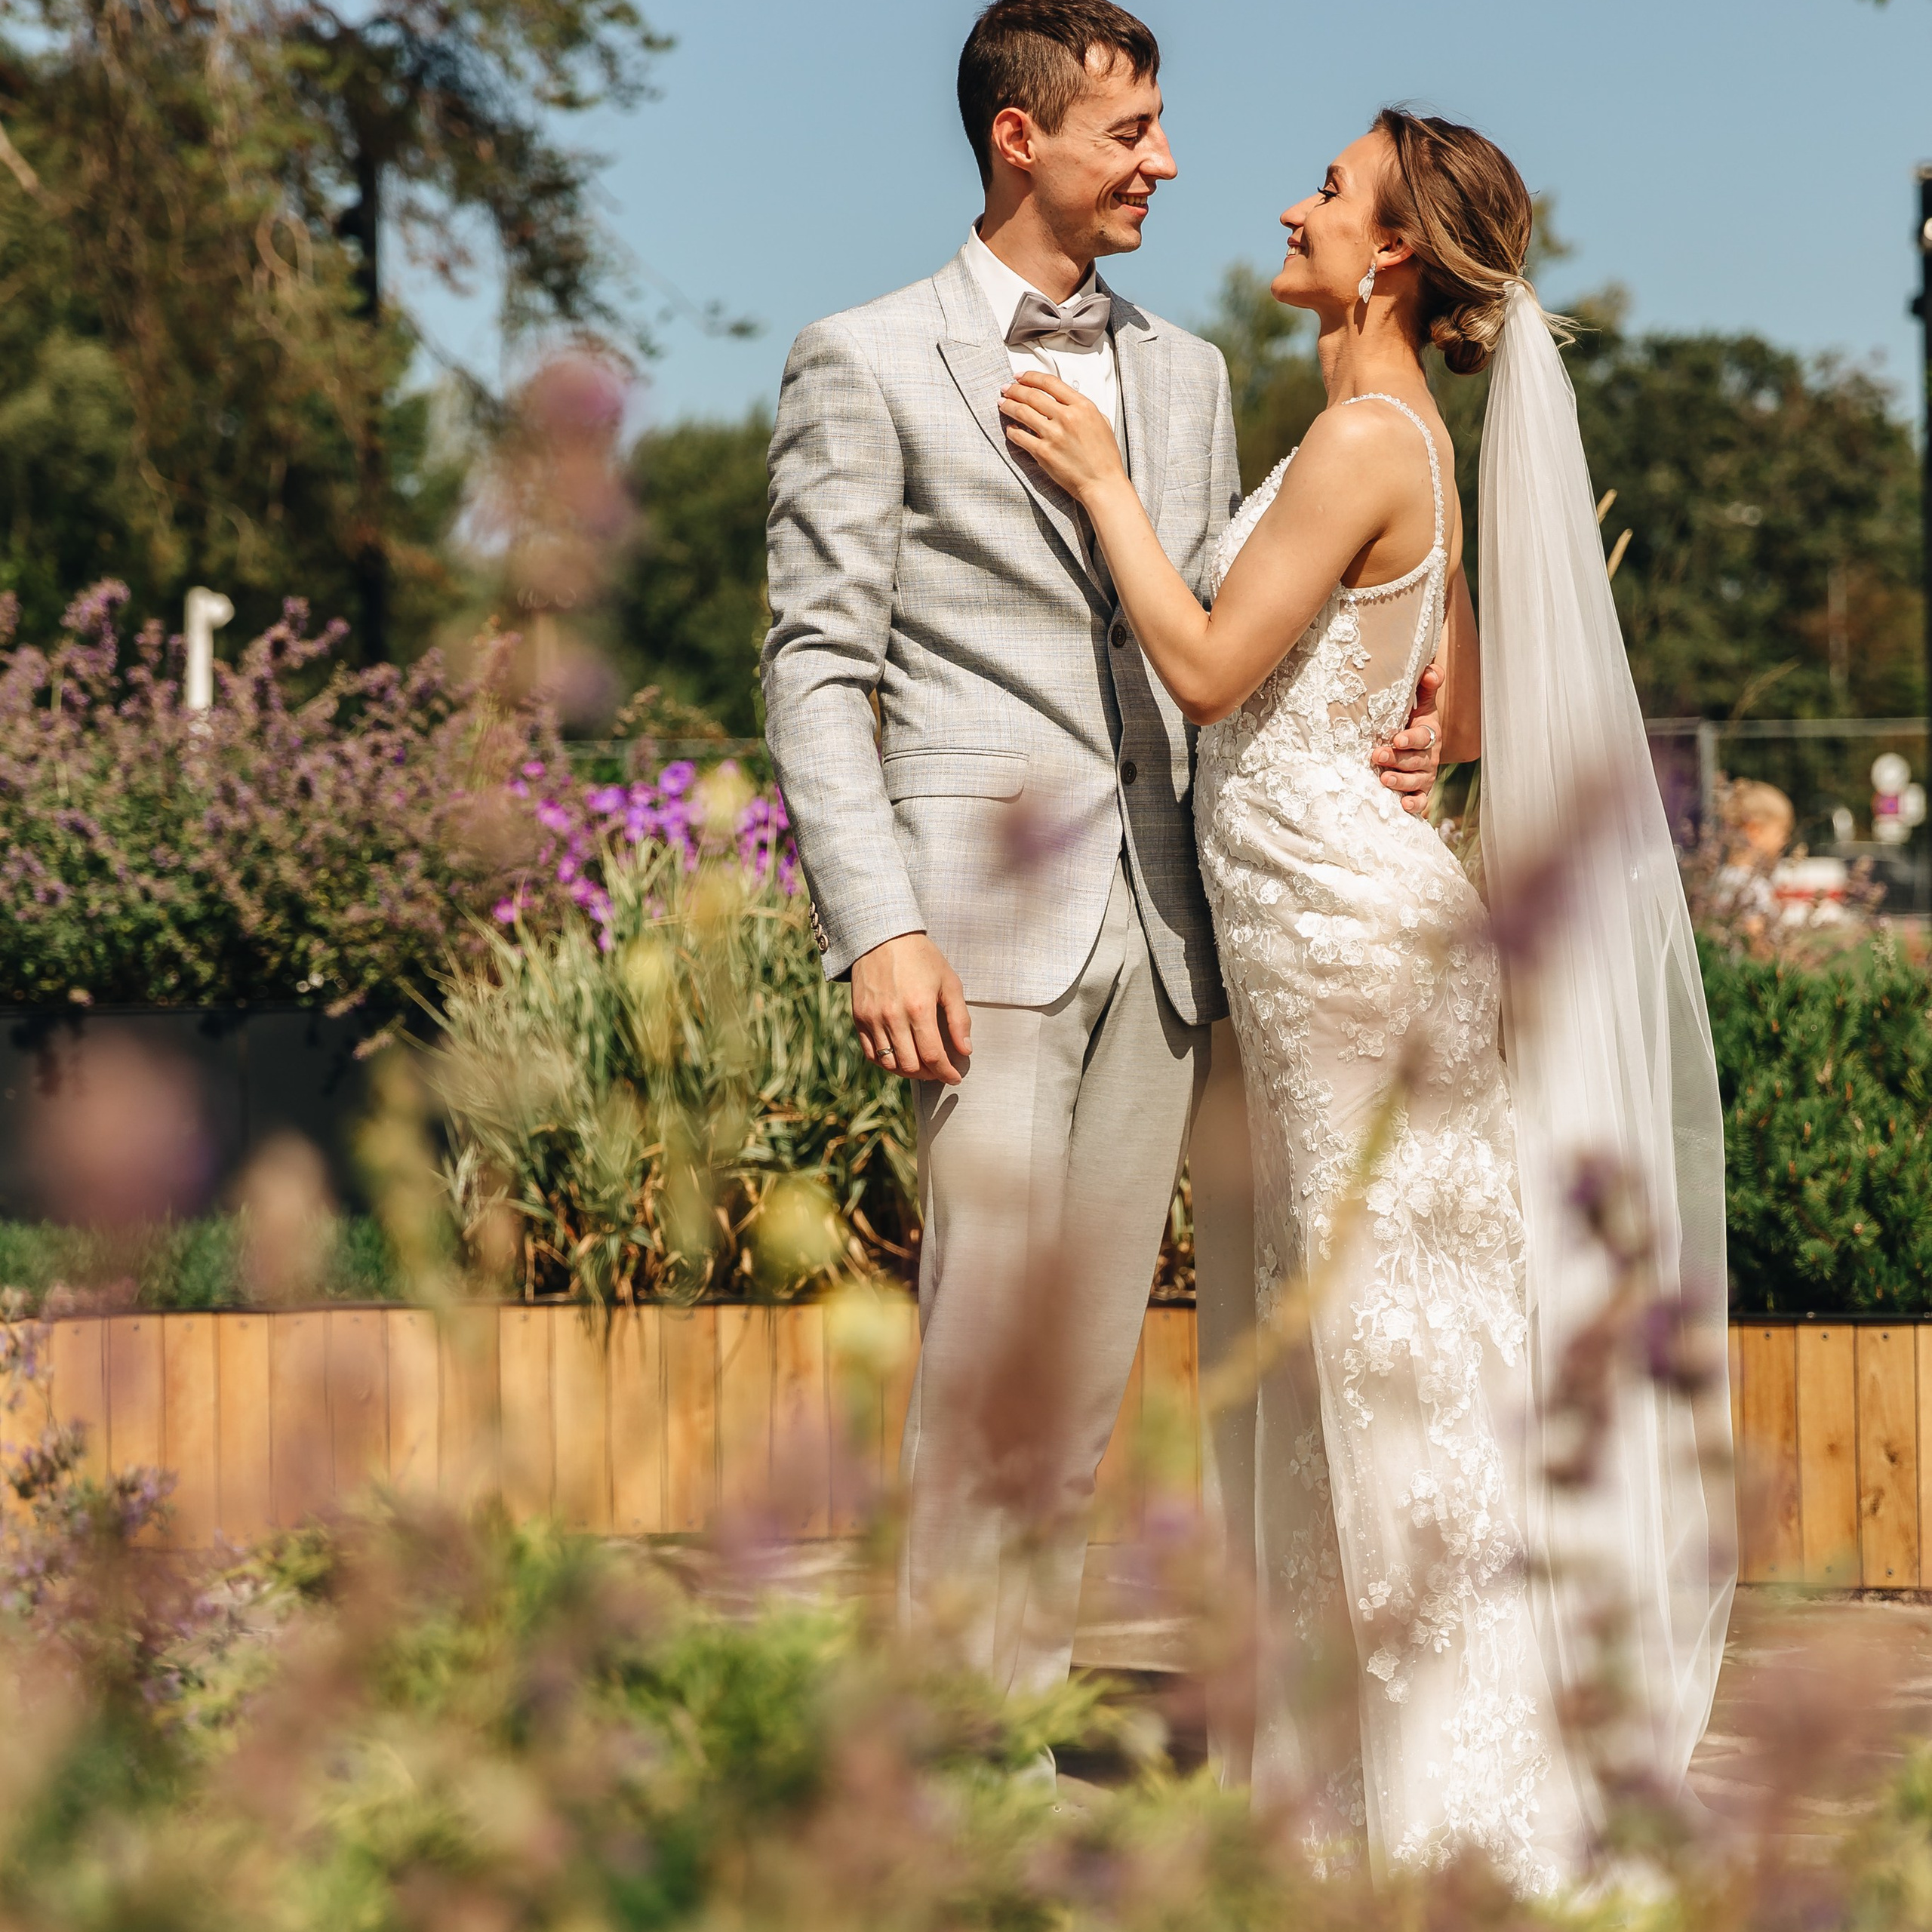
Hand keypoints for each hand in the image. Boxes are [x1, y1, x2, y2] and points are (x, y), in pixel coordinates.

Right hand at [850, 932, 972, 1084]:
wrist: (883, 936)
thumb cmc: (921, 958)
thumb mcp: (949, 983)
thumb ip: (959, 1019)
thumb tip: (966, 1050)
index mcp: (919, 1008)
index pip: (934, 1056)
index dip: (947, 1072)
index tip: (955, 1077)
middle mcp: (893, 1017)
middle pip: (911, 1065)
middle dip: (930, 1074)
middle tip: (940, 1070)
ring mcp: (872, 1018)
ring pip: (890, 1064)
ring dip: (908, 1071)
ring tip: (921, 1065)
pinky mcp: (859, 1017)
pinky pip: (871, 1053)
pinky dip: (886, 1062)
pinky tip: (900, 1057)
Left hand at [998, 370, 1124, 502]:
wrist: (1102, 482)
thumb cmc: (1104, 456)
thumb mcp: (1101, 421)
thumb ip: (1082, 408)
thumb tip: (1065, 399)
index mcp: (1082, 406)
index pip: (1050, 383)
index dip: (1031, 377)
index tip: (1021, 377)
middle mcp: (1067, 417)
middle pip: (1032, 395)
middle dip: (1015, 389)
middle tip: (1006, 389)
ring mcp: (1054, 435)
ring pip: (1022, 412)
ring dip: (1008, 406)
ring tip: (1002, 403)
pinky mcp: (1043, 453)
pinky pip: (1020, 437)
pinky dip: (1011, 430)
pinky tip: (1009, 428)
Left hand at [1371, 661, 1443, 817]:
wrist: (1411, 744)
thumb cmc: (1411, 721)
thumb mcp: (1419, 703)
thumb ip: (1425, 687)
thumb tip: (1430, 671)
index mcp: (1428, 734)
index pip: (1424, 737)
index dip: (1411, 739)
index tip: (1396, 739)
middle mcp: (1428, 757)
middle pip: (1416, 761)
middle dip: (1398, 760)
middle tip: (1378, 756)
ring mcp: (1424, 776)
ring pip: (1416, 782)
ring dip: (1401, 781)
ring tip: (1384, 779)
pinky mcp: (1419, 792)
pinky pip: (1421, 801)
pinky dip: (1414, 805)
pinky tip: (1403, 806)